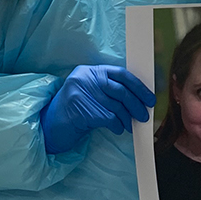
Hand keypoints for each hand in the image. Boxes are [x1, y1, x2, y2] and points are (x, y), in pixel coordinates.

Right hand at [40, 65, 156, 154]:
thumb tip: (139, 96)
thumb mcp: (91, 93)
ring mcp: (82, 93)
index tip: (149, 97)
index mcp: (89, 71)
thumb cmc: (76, 110)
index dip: (138, 86)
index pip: (121, 73)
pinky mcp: (82, 110)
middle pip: (120, 90)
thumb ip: (109, 89)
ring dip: (127, 118)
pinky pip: (109, 118)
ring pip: (116, 106)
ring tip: (130, 125)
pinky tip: (118, 129)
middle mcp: (85, 79)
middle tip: (144, 115)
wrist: (51, 126)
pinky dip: (117, 125)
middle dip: (136, 104)